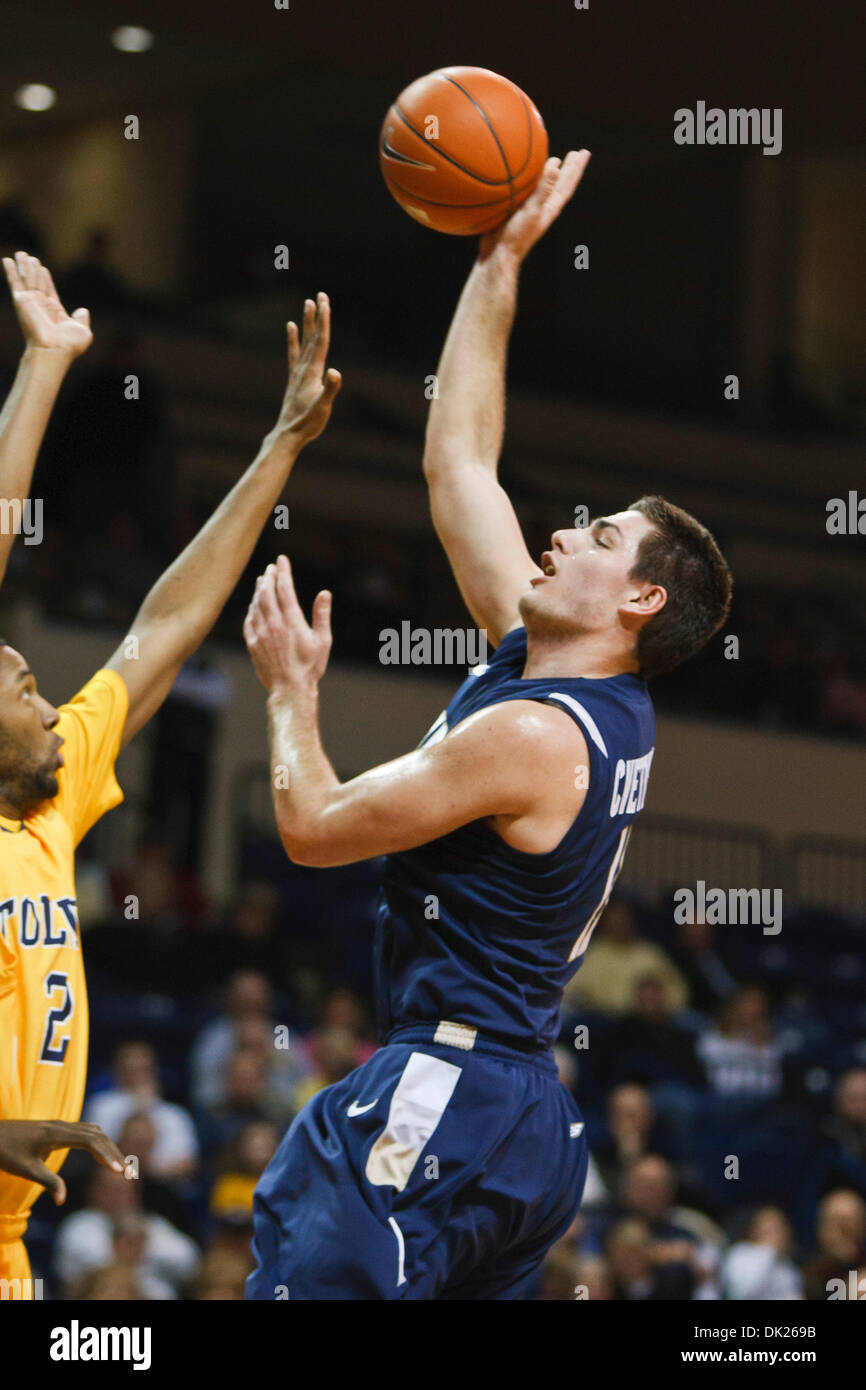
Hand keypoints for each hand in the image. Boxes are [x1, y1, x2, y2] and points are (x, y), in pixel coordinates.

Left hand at [0, 1119, 124, 1205]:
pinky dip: (99, 1143)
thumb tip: (62, 1201)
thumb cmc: (5, 1152)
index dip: (108, 1155)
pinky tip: (102, 1155)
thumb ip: (47, 1182)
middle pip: (98, 1135)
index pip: (91, 1140)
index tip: (119, 1172)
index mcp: (57, 1133)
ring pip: (94, 1132)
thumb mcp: (25, 1169)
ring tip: (120, 1167)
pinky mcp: (58, 1129)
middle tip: (129, 1174)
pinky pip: (86, 1132)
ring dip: (108, 1148)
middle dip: (114, 1154)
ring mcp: (61, 1126)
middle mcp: (63, 1126)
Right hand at [3, 252, 92, 357]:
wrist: (54, 350)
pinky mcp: (21, 300)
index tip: (42, 268)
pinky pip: (15, 282)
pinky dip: (11, 271)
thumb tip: (83, 310)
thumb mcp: (83, 331)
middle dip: (32, 270)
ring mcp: (30, 303)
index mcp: (55, 312)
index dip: (46, 279)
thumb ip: (82, 319)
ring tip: (21, 253)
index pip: (49, 291)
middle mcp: (41, 306)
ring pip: (26, 279)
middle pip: (36, 283)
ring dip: (23, 266)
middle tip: (28, 256)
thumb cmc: (69, 345)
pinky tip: (7, 260)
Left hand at [244, 554, 331, 692]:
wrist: (290, 689)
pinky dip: (252, 608)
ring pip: (256, 604)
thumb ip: (322, 615)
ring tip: (262, 581)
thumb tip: (324, 593)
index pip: (285, 589)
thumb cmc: (310, 666)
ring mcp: (261, 634)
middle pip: (267, 592)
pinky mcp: (253, 643)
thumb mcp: (323, 641)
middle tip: (271, 568)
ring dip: (259, 590)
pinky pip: (249, 620)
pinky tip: (255, 604)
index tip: (282, 559)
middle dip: (268, 577)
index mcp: (292, 622)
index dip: (283, 571)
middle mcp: (274, 624)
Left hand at [271, 292, 341, 445]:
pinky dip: (293, 339)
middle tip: (319, 295)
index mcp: (312, 372)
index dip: (324, 320)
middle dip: (317, 315)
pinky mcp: (294, 379)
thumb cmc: (307, 423)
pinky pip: (293, 353)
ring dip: (307, 323)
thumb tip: (335, 371)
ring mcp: (297, 373)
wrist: (287, 435)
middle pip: (312, 336)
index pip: (321, 341)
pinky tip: (290, 327)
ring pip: (304, 341)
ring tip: (307, 304)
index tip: (325, 301)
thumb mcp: (323, 408)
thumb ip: (330, 389)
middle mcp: (303, 368)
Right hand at [479, 150, 590, 264]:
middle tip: (576, 153)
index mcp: (550, 207)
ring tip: (553, 162)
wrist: (497, 255)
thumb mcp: (531, 211)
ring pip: (544, 187)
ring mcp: (530, 210)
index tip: (584, 152)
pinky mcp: (517, 211)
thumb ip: (542, 190)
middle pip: (560, 184)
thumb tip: (556, 165)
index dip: (576, 168)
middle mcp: (543, 207)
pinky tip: (525, 176)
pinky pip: (529, 190)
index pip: (567, 184)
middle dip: (568, 168)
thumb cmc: (515, 236)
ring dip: (550, 173)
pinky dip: (532, 180)